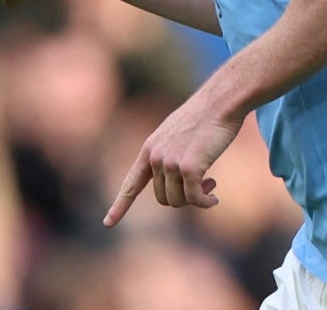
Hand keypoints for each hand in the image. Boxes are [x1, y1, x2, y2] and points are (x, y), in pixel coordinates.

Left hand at [103, 89, 244, 226]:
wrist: (219, 102)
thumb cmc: (203, 118)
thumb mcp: (176, 136)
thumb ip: (169, 157)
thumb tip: (175, 186)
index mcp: (149, 149)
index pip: (131, 183)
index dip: (119, 205)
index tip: (107, 223)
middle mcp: (155, 157)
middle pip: (163, 198)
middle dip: (183, 197)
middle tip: (204, 184)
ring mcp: (170, 162)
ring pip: (179, 201)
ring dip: (196, 199)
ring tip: (211, 183)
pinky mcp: (189, 167)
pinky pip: (195, 199)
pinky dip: (205, 203)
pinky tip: (215, 198)